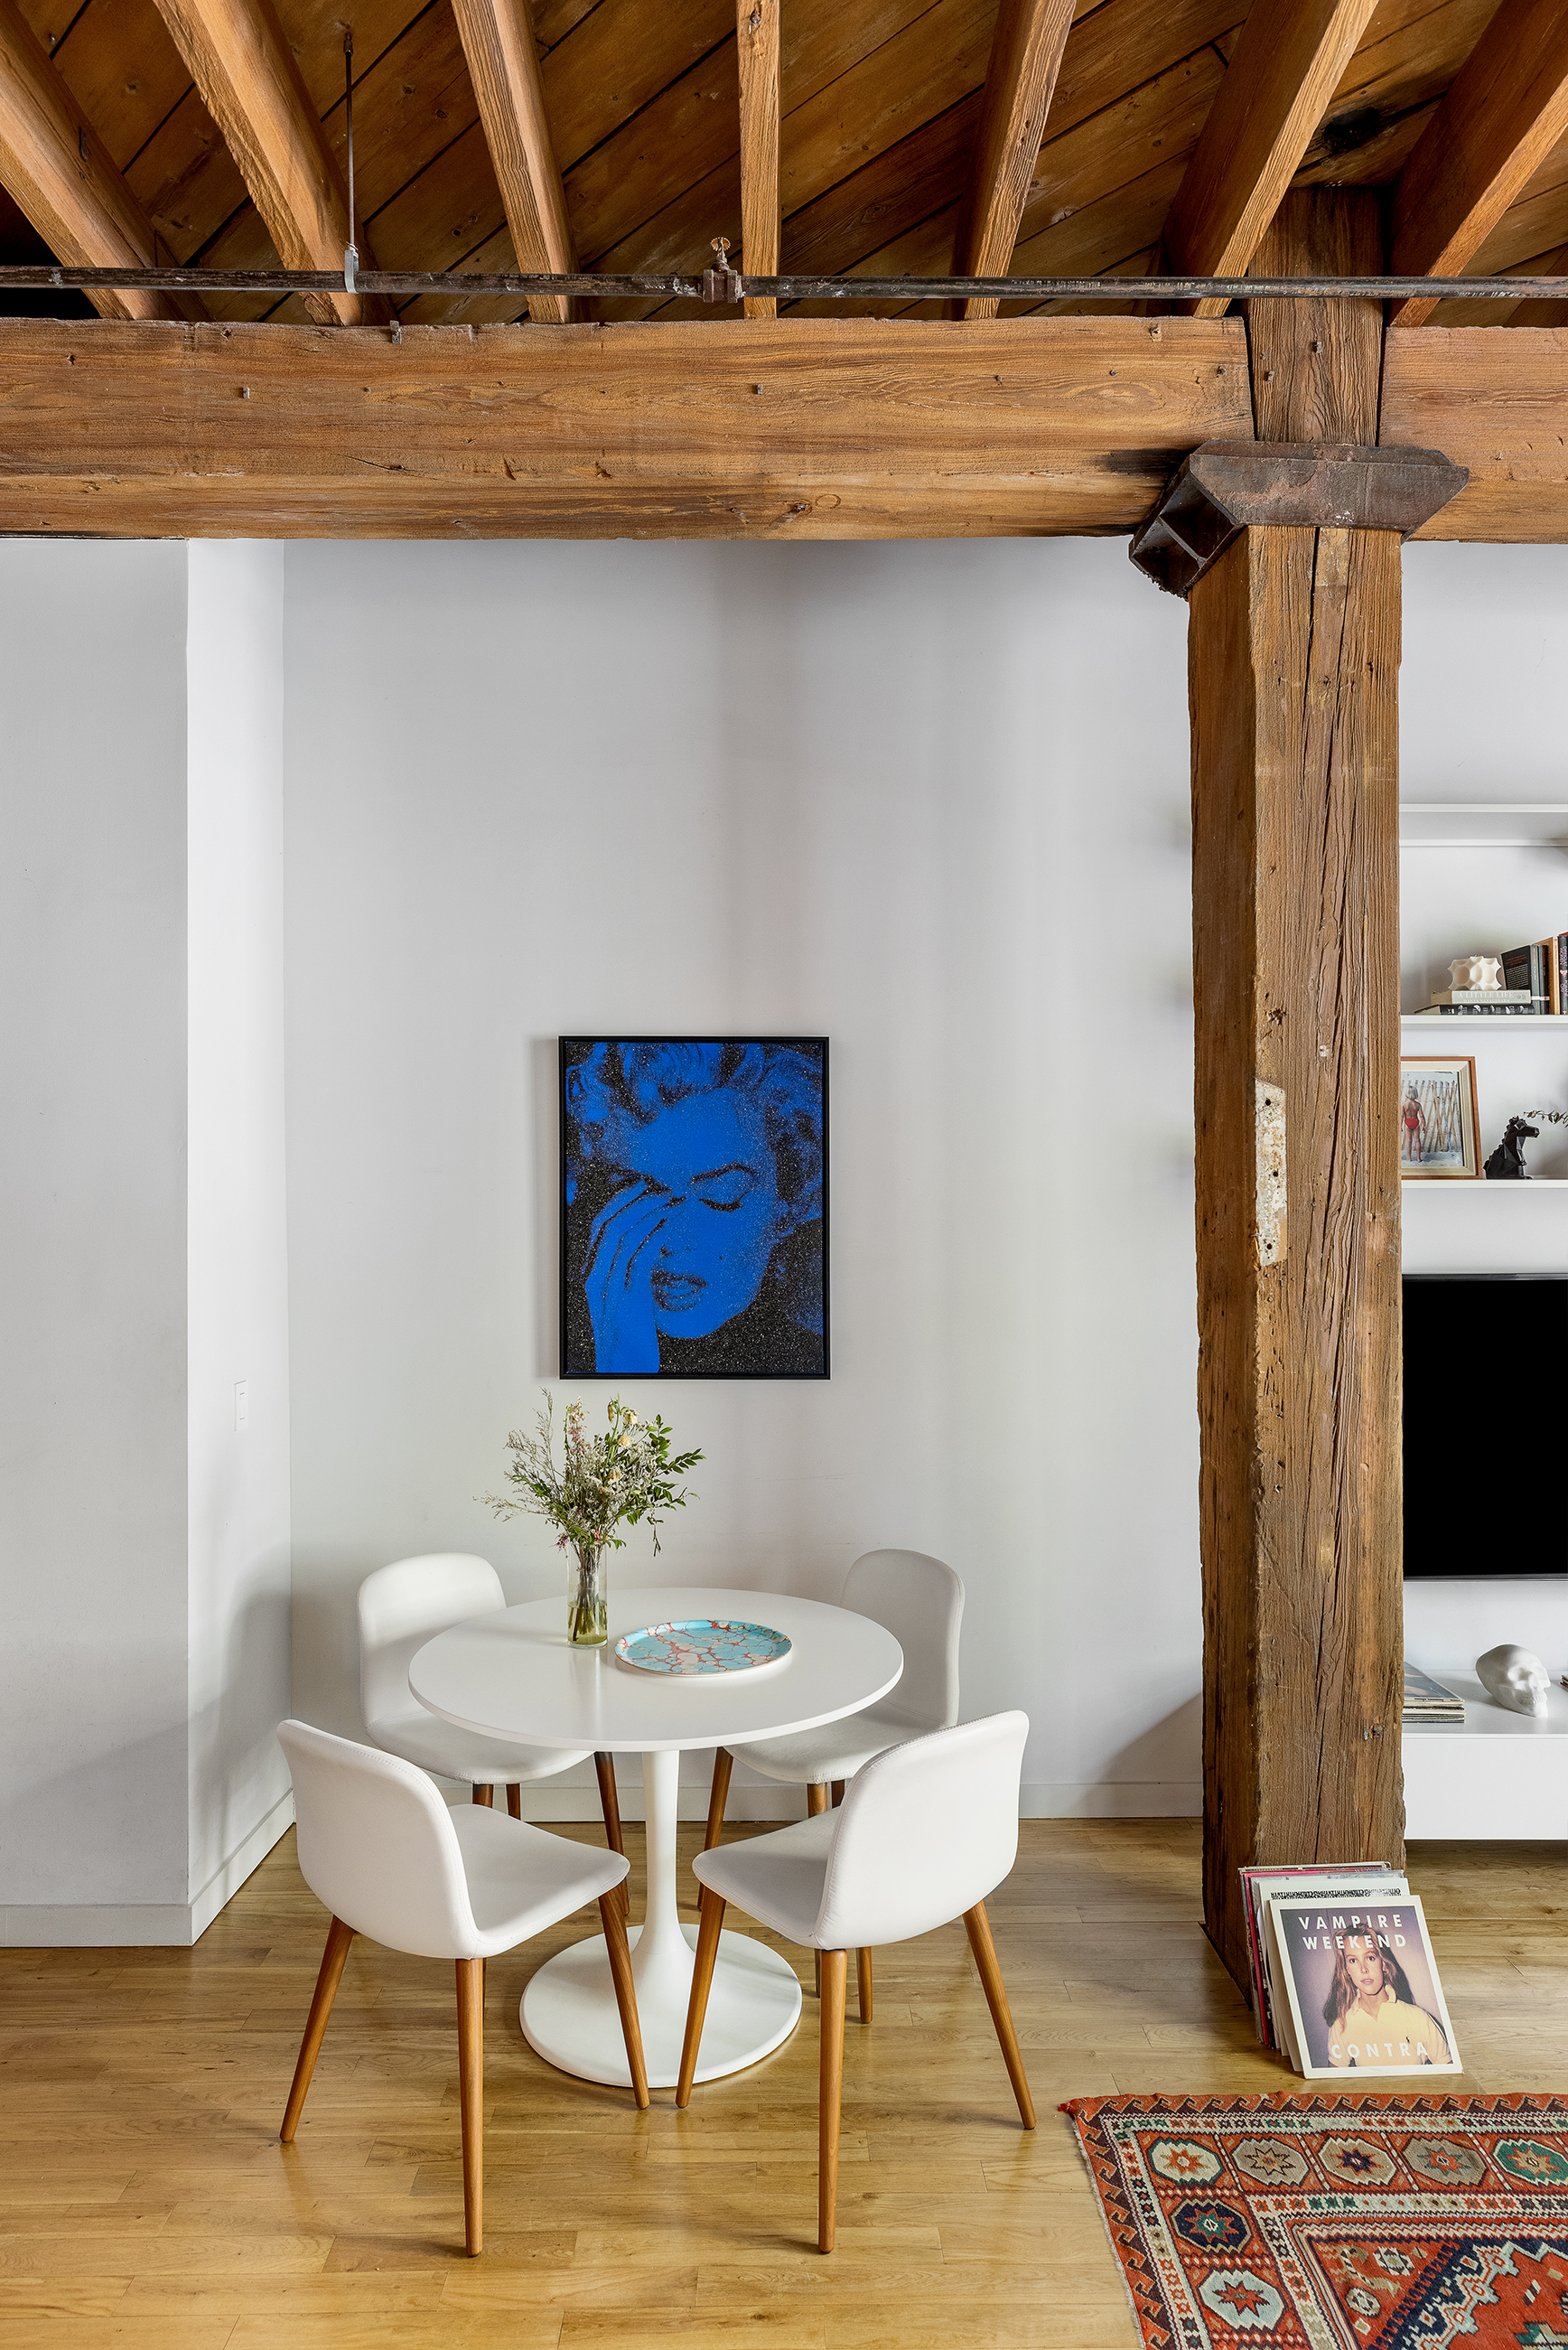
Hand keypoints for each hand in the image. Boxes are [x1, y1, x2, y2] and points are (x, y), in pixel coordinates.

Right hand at [583, 1182, 667, 1370]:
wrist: (625, 1370)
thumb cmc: (629, 1339)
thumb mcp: (624, 1301)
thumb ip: (628, 1275)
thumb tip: (647, 1249)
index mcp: (592, 1276)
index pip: (600, 1228)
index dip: (620, 1203)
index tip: (642, 1187)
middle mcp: (596, 1278)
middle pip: (611, 1225)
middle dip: (637, 1200)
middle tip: (663, 1188)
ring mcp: (611, 1288)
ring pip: (626, 1236)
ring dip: (651, 1213)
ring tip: (672, 1201)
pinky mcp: (630, 1298)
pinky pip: (640, 1256)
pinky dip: (655, 1235)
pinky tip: (671, 1224)